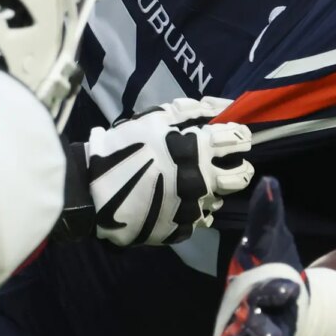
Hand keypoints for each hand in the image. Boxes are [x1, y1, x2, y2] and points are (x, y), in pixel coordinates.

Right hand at [73, 96, 252, 245]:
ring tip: (197, 183)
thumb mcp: (153, 119)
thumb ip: (189, 111)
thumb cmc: (123, 147)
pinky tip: (180, 202)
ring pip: (220, 199)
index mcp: (197, 149)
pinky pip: (199, 220)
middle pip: (241, 176)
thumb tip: (220, 106)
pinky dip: (194, 210)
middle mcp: (203, 180)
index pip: (237, 141)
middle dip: (240, 168)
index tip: (236, 137)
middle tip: (230, 164)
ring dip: (215, 190)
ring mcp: (193, 208)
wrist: (94, 192)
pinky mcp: (181, 229)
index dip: (240, 137)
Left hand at [206, 177, 306, 335]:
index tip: (285, 285)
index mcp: (276, 295)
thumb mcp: (268, 241)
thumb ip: (267, 216)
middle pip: (270, 334)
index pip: (280, 292)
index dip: (280, 290)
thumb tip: (268, 182)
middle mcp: (268, 324)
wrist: (276, 301)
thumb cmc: (274, 269)